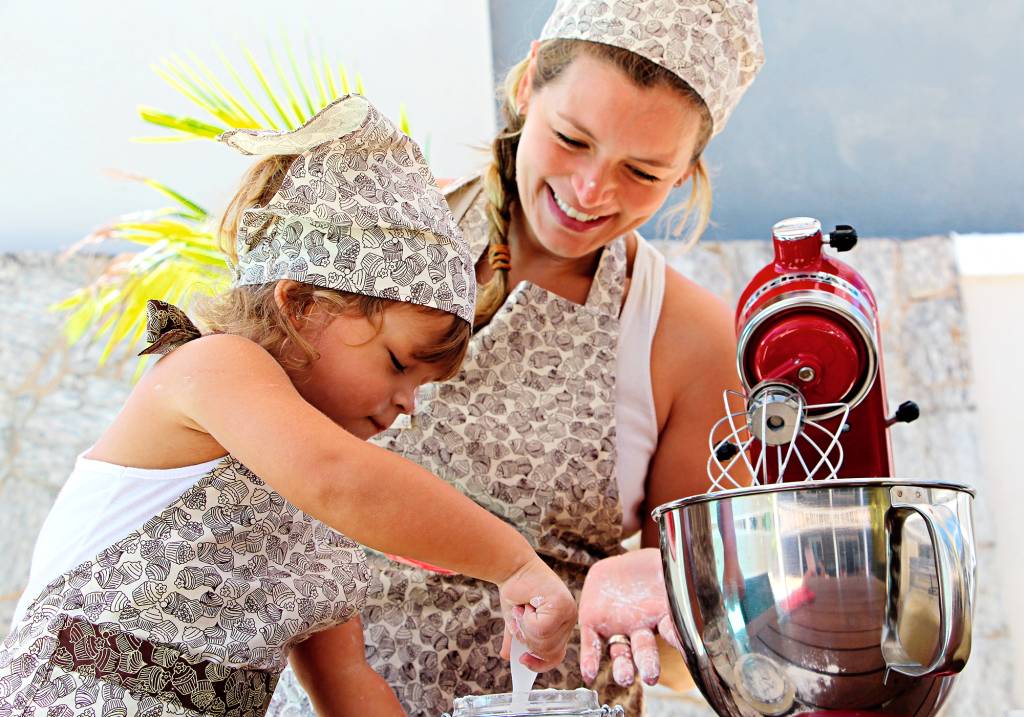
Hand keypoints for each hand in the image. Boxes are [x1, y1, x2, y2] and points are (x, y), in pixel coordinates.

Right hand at [497, 556, 576, 671]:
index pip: (556, 656)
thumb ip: (516, 638)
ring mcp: (568, 611)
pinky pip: (540, 629)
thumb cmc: (516, 591)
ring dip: (524, 627)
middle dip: (526, 639)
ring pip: (544, 642)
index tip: (523, 659)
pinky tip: (526, 603)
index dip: (540, 663)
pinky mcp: (561, 604)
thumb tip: (507, 656)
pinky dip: (526, 619)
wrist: (512, 567)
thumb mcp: (516, 620)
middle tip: (518, 617)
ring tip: (522, 609)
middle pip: (548, 651)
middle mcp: (570, 619)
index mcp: (562, 624)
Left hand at [578, 549, 682, 686]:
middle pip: (645, 650)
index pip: (673, 632)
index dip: (679, 642)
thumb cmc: (650, 570)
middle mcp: (642, 627)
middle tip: (651, 676)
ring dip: (623, 667)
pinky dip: (590, 659)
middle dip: (648, 663)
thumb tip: (708, 571)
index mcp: (662, 614)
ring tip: (624, 678)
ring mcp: (618, 627)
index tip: (687, 652)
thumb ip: (682, 574)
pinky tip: (589, 673)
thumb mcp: (668, 569)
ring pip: (621, 652)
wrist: (619, 567)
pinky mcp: (594, 623)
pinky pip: (592, 644)